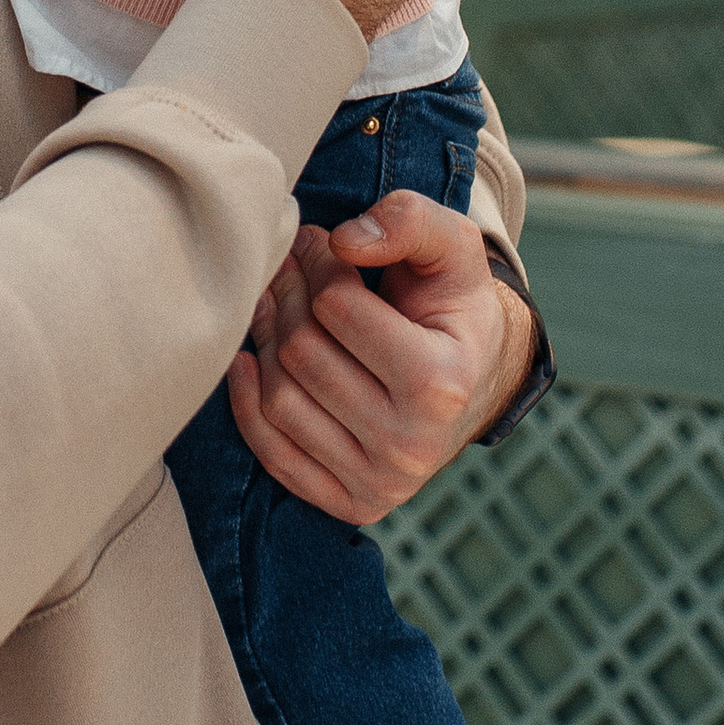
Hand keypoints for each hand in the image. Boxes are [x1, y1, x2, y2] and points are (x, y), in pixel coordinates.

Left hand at [228, 192, 537, 524]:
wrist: (475, 382)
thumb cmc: (453, 306)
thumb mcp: (453, 246)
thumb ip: (410, 220)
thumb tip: (343, 241)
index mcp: (440, 382)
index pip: (337, 308)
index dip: (320, 261)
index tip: (323, 243)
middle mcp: (411, 445)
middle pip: (302, 354)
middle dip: (288, 295)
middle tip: (288, 266)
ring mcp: (380, 483)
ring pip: (279, 399)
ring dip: (265, 340)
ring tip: (275, 304)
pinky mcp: (351, 504)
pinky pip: (273, 452)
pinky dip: (248, 401)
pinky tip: (251, 358)